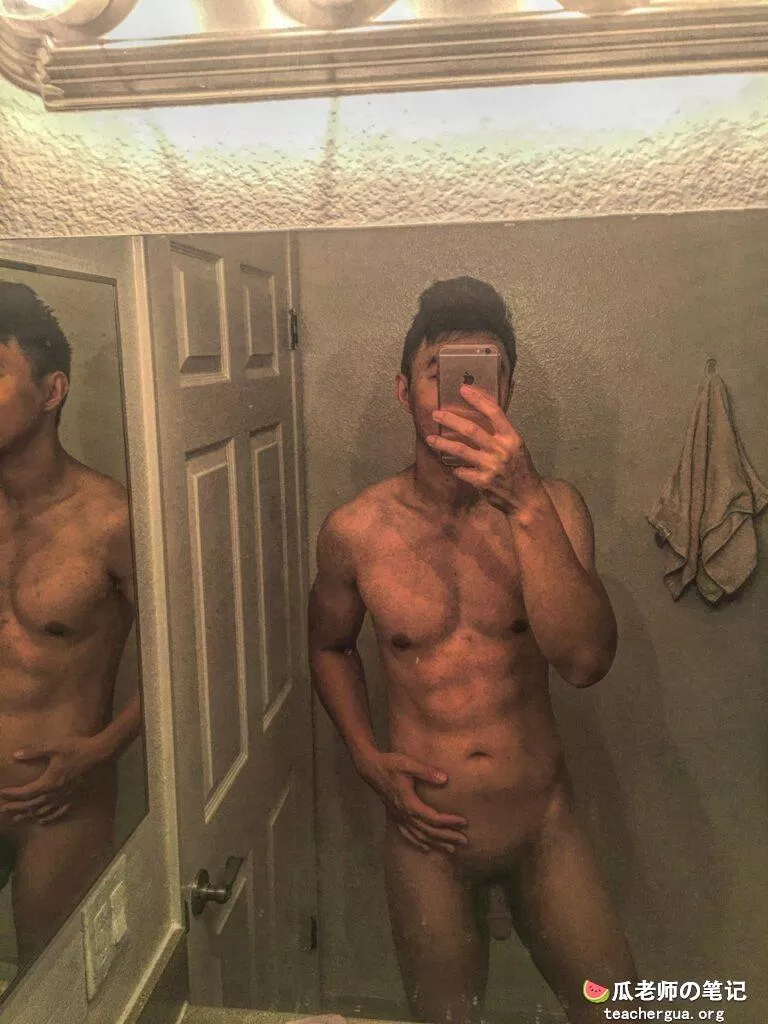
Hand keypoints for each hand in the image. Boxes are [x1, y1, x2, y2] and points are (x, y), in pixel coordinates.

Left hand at [0, 735, 107, 824]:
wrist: (99, 754)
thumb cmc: (76, 749)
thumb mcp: (53, 747)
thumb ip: (34, 751)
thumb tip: (15, 754)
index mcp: (48, 782)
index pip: (26, 792)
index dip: (13, 794)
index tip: (2, 793)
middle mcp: (55, 794)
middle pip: (32, 805)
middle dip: (16, 808)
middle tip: (4, 810)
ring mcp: (65, 798)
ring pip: (43, 811)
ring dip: (29, 815)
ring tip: (18, 819)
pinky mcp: (75, 798)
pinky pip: (59, 812)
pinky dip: (49, 818)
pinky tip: (43, 821)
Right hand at [359, 751, 468, 853]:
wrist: (370, 767)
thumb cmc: (390, 764)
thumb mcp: (409, 764)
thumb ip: (427, 772)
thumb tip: (445, 779)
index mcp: (410, 804)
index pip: (434, 818)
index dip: (450, 822)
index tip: (464, 822)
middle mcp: (404, 815)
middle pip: (429, 831)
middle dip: (447, 837)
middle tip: (464, 841)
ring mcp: (398, 817)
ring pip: (419, 836)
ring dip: (436, 843)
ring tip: (451, 849)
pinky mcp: (394, 816)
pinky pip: (407, 835)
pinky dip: (418, 843)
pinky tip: (426, 848)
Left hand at [426, 384, 541, 513]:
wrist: (526, 497)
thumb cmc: (520, 469)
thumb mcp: (516, 447)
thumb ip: (501, 433)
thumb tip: (482, 413)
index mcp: (512, 438)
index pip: (494, 412)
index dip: (478, 399)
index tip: (463, 390)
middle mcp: (501, 450)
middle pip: (472, 429)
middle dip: (451, 420)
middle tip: (436, 414)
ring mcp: (491, 466)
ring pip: (461, 450)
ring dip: (443, 443)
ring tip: (430, 438)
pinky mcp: (483, 482)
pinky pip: (462, 471)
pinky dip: (456, 469)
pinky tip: (453, 467)